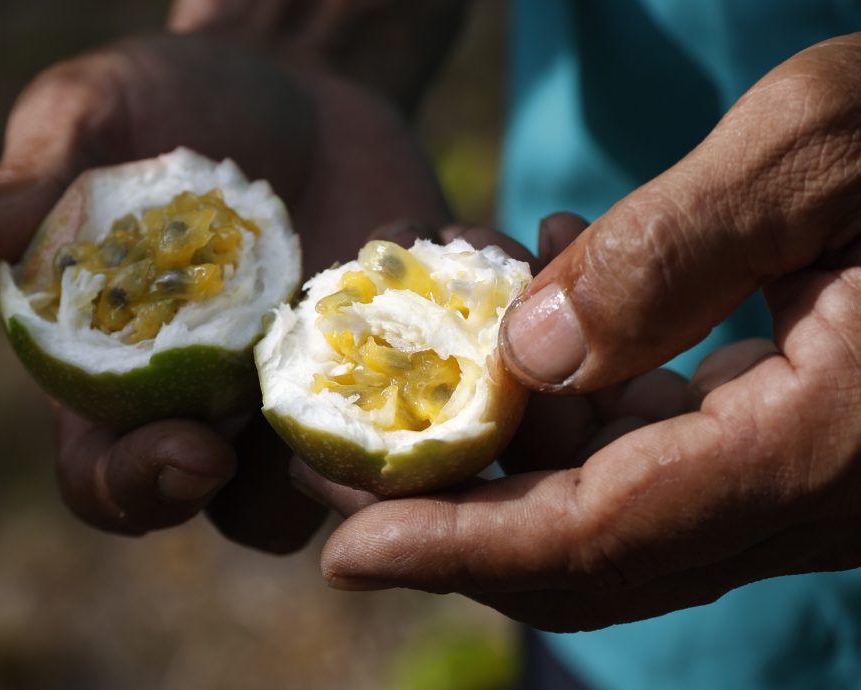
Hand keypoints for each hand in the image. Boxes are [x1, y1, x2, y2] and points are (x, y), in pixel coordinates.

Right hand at [0, 33, 448, 545]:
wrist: (287, 84)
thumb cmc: (163, 108)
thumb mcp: (87, 123)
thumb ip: (30, 198)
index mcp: (129, 384)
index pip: (115, 481)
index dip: (141, 490)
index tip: (186, 454)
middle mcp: (228, 410)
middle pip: (247, 508)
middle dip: (282, 497)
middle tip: (320, 456)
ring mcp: (327, 394)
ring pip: (356, 477)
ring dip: (395, 459)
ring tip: (430, 399)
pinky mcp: (414, 357)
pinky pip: (453, 390)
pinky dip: (478, 350)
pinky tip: (476, 272)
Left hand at [301, 34, 860, 628]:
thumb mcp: (823, 151)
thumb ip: (676, 254)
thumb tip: (530, 352)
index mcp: (820, 447)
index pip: (595, 534)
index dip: (457, 547)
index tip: (346, 553)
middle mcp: (816, 495)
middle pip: (596, 547)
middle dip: (459, 519)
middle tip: (344, 479)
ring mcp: (816, 479)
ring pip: (626, 503)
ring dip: (516, 452)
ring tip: (432, 375)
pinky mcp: (811, 441)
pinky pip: (672, 450)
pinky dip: (590, 406)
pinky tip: (550, 320)